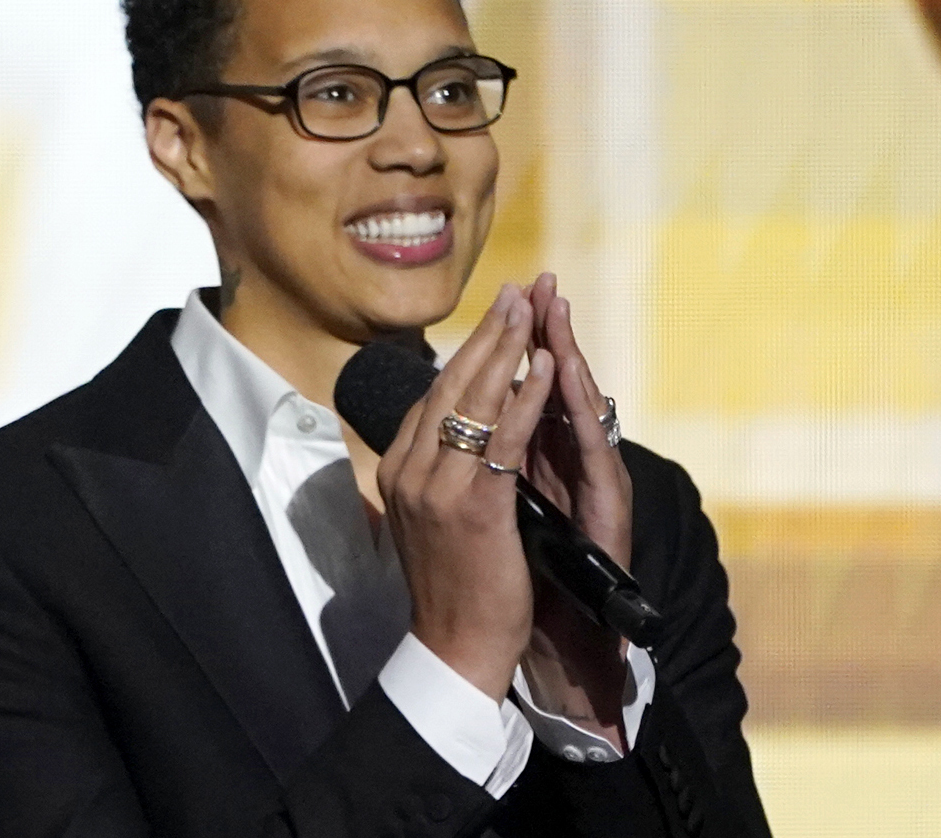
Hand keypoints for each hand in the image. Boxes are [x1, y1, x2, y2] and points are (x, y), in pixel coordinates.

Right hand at [377, 283, 555, 701]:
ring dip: (507, 350)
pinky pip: (503, 440)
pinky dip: (525, 398)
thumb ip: (433, 471)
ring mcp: (436, 488)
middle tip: (515, 293)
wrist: (454, 646)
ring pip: (474, 402)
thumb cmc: (452, 584)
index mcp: (398, 470)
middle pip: (451, 386)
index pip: (434, 396)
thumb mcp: (427, 517)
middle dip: (488, 335)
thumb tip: (447, 429)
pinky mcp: (473, 507)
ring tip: (530, 311)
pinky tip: (543, 366)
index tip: (494, 318)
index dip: (468, 353)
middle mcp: (409, 471)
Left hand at [521, 272, 634, 748]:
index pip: (531, 391)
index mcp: (545, 462)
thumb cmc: (504, 578)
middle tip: (538, 280)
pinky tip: (559, 369)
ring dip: (561, 349)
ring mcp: (595, 477)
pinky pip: (581, 440)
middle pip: (557, 383)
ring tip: (552, 304)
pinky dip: (566, 401)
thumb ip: (489, 463)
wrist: (525, 638)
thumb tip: (458, 423)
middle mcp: (577, 462)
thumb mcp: (490, 507)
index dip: (524, 346)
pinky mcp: (607, 499)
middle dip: (542, 330)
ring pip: (575, 401)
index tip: (513, 298)